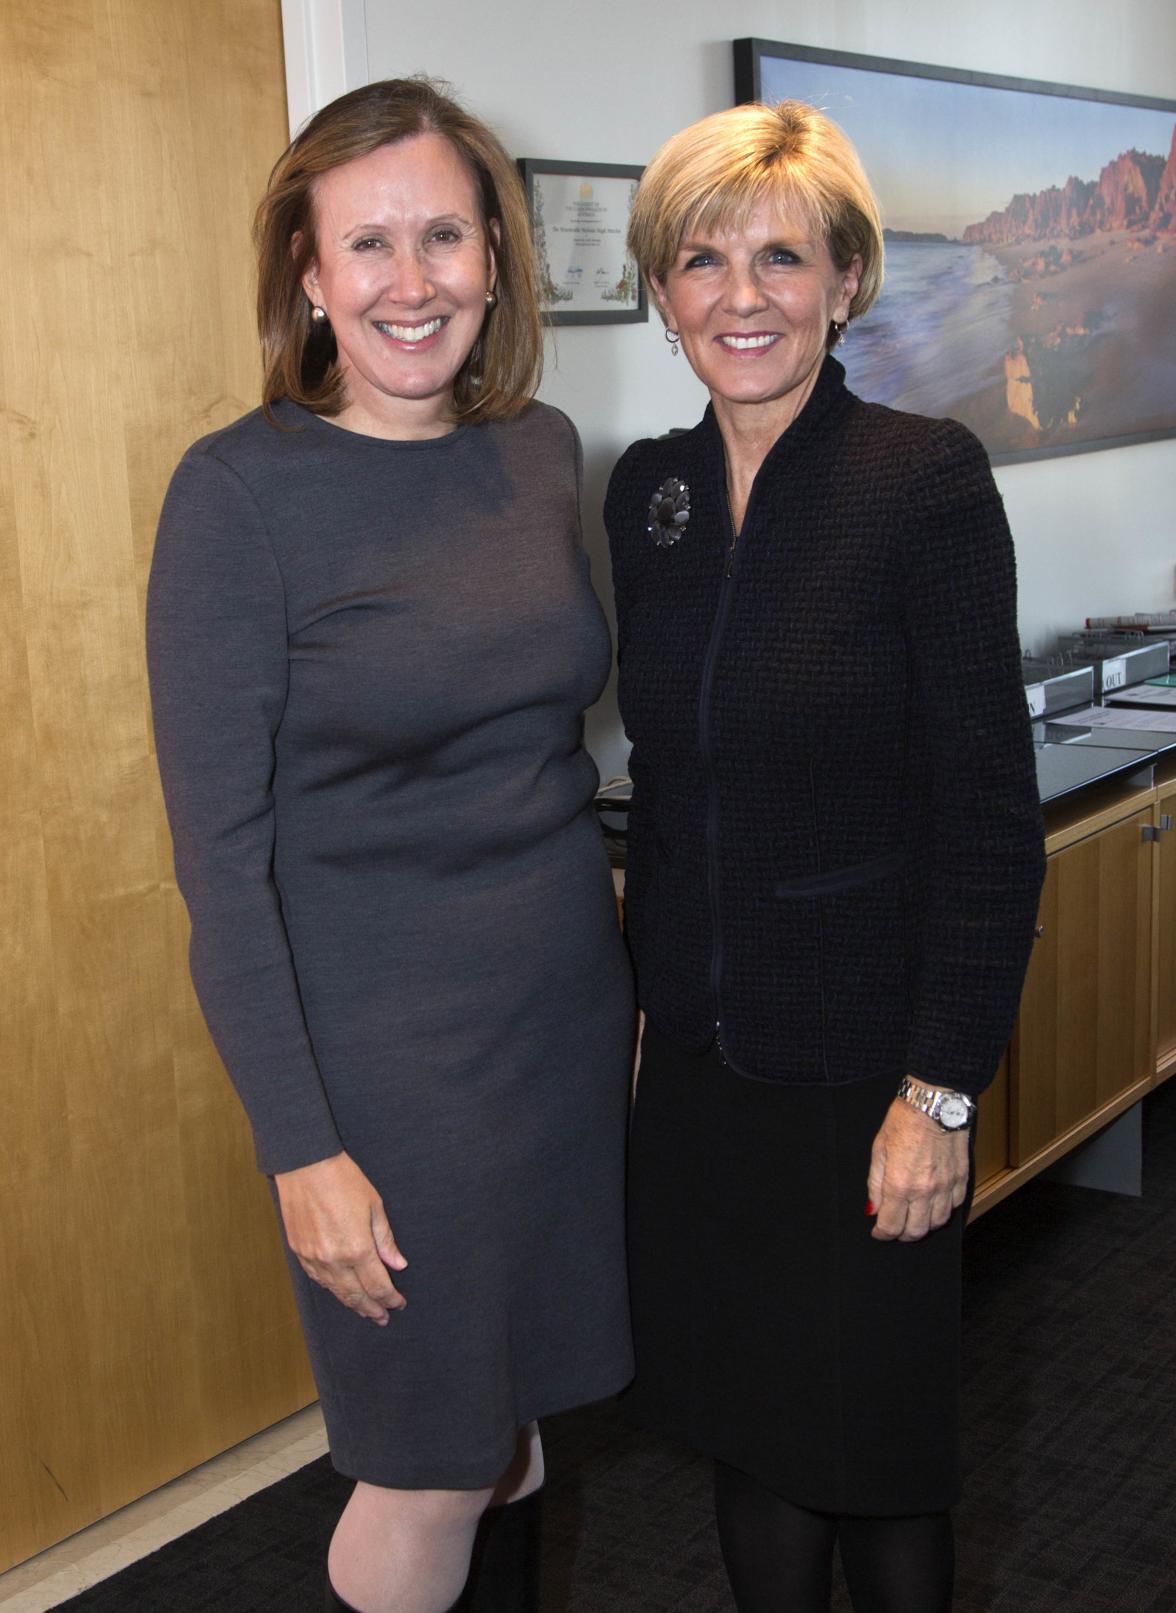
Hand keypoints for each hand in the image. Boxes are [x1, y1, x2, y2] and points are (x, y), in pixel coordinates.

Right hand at [274, 1152, 407, 1323]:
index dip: (390, 1298)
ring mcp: (313, 1258)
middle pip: (356, 1295)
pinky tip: (340, 1291)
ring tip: (364, 1310)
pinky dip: (331, 1289)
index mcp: (357, 1248)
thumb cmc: (343, 1180)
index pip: (377, 1286)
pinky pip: (317, 1279)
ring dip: (352, 1303)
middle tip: (383, 1318)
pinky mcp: (299, 1251)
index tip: (399, 1303)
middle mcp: (334, 1259)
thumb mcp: (374, 1206)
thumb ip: (385, 1240)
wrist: (305, 1165)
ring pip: (335, 1291)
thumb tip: (397, 1265)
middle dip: (372, 1309)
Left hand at [866, 1098, 968, 1242]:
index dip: (882, 1233)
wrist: (934, 1103)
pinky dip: (943, 1210)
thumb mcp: (879, 1149)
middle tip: (895, 1227)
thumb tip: (872, 1208)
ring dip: (924, 1225)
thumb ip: (875, 1183)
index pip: (891, 1225)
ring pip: (937, 1223)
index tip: (878, 1232)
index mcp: (900, 1184)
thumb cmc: (904, 1121)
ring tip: (913, 1217)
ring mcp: (946, 1186)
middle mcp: (925, 1191)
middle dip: (902, 1234)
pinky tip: (933, 1203)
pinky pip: (954, 1206)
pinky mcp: (961, 1178)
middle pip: (916, 1231)